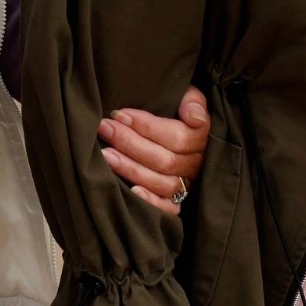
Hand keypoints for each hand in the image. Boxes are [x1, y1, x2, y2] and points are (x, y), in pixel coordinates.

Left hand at [99, 88, 211, 213]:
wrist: (174, 130)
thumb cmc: (174, 111)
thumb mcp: (186, 96)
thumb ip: (192, 100)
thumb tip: (193, 117)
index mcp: (200, 138)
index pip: (177, 136)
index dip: (147, 126)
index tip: (119, 114)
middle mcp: (195, 164)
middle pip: (165, 159)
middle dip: (130, 143)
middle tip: (104, 128)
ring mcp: (186, 185)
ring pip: (162, 182)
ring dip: (131, 169)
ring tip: (105, 155)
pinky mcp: (175, 202)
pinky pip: (168, 208)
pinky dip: (151, 202)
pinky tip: (132, 191)